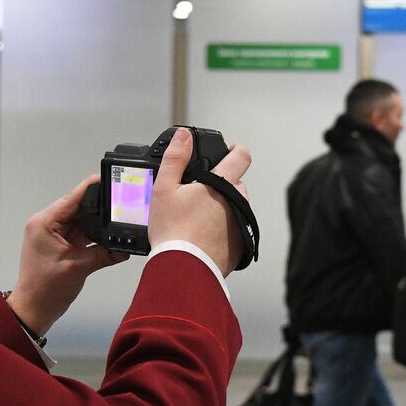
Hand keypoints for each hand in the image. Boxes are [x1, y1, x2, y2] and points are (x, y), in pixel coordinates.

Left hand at [8, 175, 127, 335]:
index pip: (73, 197)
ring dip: (97, 225)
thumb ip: (104, 254)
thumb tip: (124, 248)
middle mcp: (47, 224)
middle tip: (120, 210)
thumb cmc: (43, 290)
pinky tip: (107, 240)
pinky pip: (81, 233)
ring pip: (83, 220)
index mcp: (45, 223)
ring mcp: (54, 234)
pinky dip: (94, 236)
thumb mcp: (78, 268)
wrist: (33, 309)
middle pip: (80, 207)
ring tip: (115, 227)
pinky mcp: (61, 244)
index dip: (93, 187)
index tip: (110, 179)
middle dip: (100, 209)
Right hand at [147, 128, 251, 276]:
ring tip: (198, 219)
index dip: (236, 149)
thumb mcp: (164, 188)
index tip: (231, 149)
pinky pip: (234, 229)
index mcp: (221, 184)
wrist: (183, 269)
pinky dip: (223, 229)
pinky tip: (203, 234)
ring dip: (223, 207)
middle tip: (198, 195)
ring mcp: (241, 224)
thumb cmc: (173, 231)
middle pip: (235, 184)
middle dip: (220, 186)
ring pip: (235, 207)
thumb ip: (175, 158)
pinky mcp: (241, 245)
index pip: (241, 156)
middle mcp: (238, 201)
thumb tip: (183, 136)